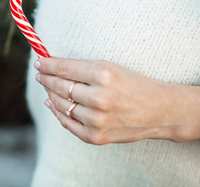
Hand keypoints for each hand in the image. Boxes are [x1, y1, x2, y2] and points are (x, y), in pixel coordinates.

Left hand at [34, 57, 199, 144]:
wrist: (160, 111)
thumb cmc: (134, 84)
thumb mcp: (112, 68)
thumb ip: (82, 68)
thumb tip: (52, 66)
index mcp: (104, 74)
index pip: (64, 68)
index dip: (48, 65)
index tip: (39, 62)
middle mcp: (99, 97)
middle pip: (60, 86)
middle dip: (46, 78)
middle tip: (41, 74)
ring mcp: (97, 120)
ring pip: (61, 105)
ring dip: (50, 94)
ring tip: (47, 87)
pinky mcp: (96, 136)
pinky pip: (67, 123)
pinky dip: (57, 112)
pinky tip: (52, 103)